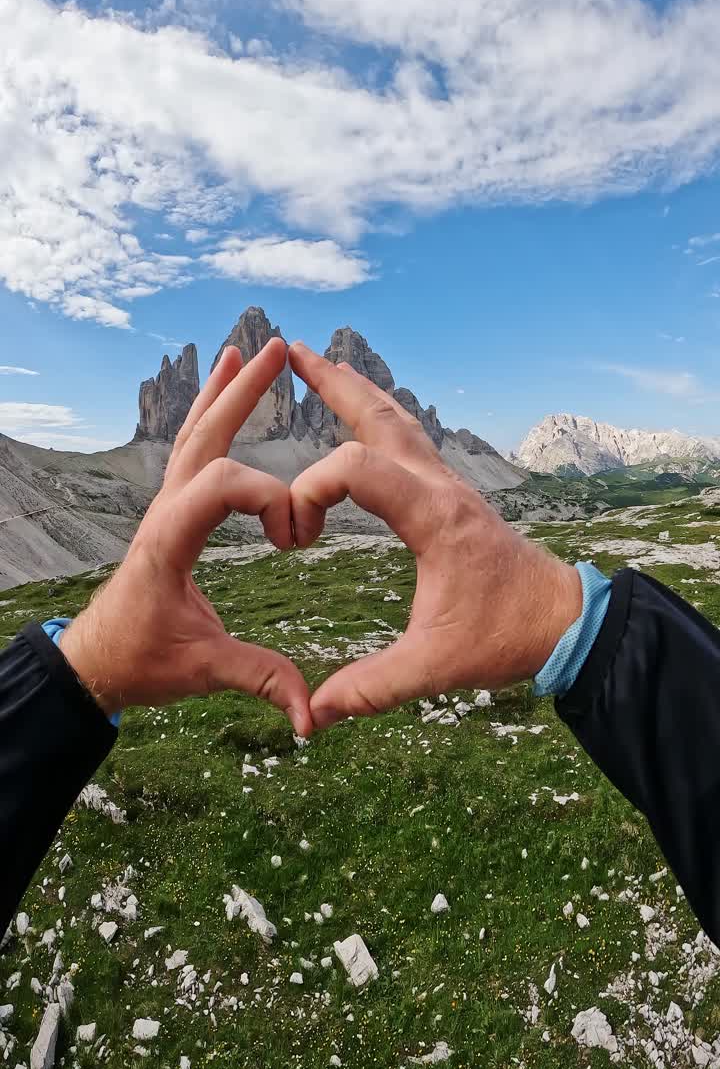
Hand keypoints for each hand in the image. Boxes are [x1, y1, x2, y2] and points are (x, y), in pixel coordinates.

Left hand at [60, 341, 311, 735]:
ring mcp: (165, 505)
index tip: (296, 538)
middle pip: (204, 435)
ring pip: (194, 435)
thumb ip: (259, 680)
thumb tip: (308, 717)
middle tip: (277, 351)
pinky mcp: (171, 510)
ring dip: (224, 393)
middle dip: (243, 393)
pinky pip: (191, 452)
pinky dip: (209, 416)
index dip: (269, 497)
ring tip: (248, 351)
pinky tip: (221, 391)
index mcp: (169, 540)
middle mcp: (164, 511)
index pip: (222, 483)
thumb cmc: (143, 661)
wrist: (98, 659)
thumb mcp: (202, 671)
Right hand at [288, 343, 581, 728]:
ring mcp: (448, 486)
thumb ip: (373, 687)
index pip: (355, 467)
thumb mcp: (436, 667)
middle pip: (381, 417)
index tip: (296, 538)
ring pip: (398, 421)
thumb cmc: (505, 636)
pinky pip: (409, 442)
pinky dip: (379, 419)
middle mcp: (440, 487)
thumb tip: (315, 714)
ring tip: (323, 366)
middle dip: (335, 385)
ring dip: (358, 393)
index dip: (310, 492)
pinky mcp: (451, 496)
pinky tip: (365, 422)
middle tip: (295, 353)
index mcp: (433, 516)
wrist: (564, 621)